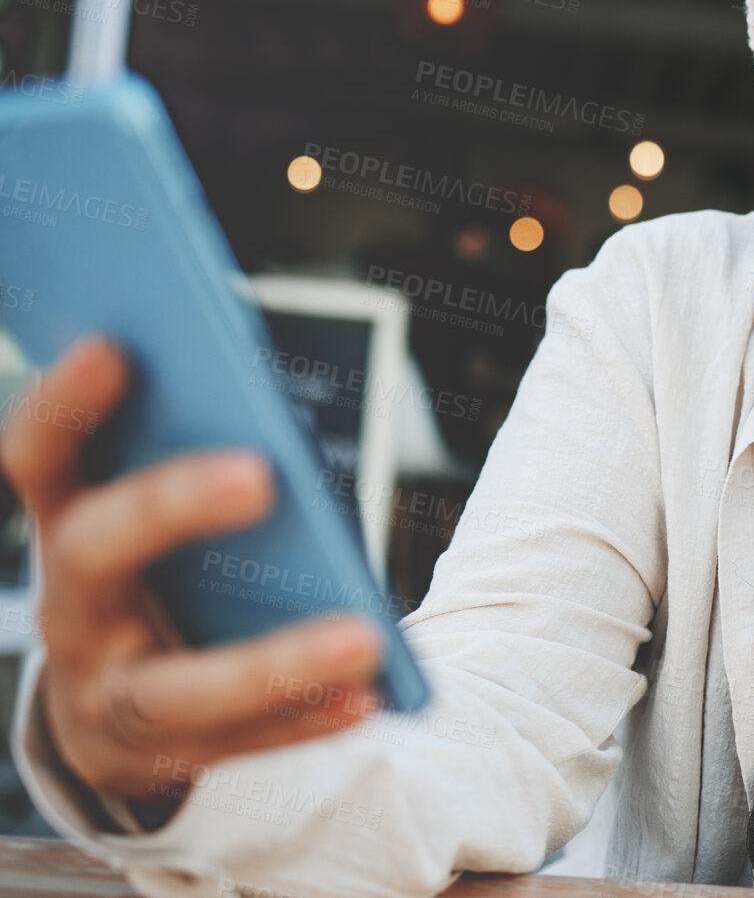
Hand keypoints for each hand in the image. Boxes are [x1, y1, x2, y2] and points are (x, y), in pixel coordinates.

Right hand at [0, 336, 385, 807]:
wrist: (108, 711)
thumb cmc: (156, 572)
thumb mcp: (151, 513)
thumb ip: (186, 455)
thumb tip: (259, 398)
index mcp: (66, 523)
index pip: (38, 456)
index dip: (63, 404)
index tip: (112, 346)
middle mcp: (70, 607)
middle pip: (94, 551)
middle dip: (170, 505)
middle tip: (259, 472)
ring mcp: (106, 689)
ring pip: (179, 686)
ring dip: (275, 661)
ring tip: (363, 638)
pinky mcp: (160, 752)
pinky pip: (243, 740)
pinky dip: (309, 718)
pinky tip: (372, 694)